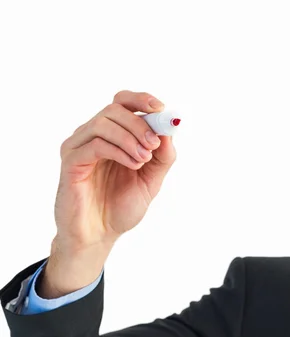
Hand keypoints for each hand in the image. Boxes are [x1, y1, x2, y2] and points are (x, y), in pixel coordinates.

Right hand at [53, 90, 176, 252]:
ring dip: (130, 138)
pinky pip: (95, 144)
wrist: (98, 236)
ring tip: (143, 160)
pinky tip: (132, 165)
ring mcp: (79, 147)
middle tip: (153, 145)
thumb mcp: (151, 182)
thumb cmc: (120, 209)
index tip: (161, 110)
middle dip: (140, 124)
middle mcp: (92, 136)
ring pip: (104, 123)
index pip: (122, 103)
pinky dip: (119, 150)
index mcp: (111, 137)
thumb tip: (171, 129)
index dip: (142, 100)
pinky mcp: (71, 161)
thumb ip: (162, 157)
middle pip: (115, 109)